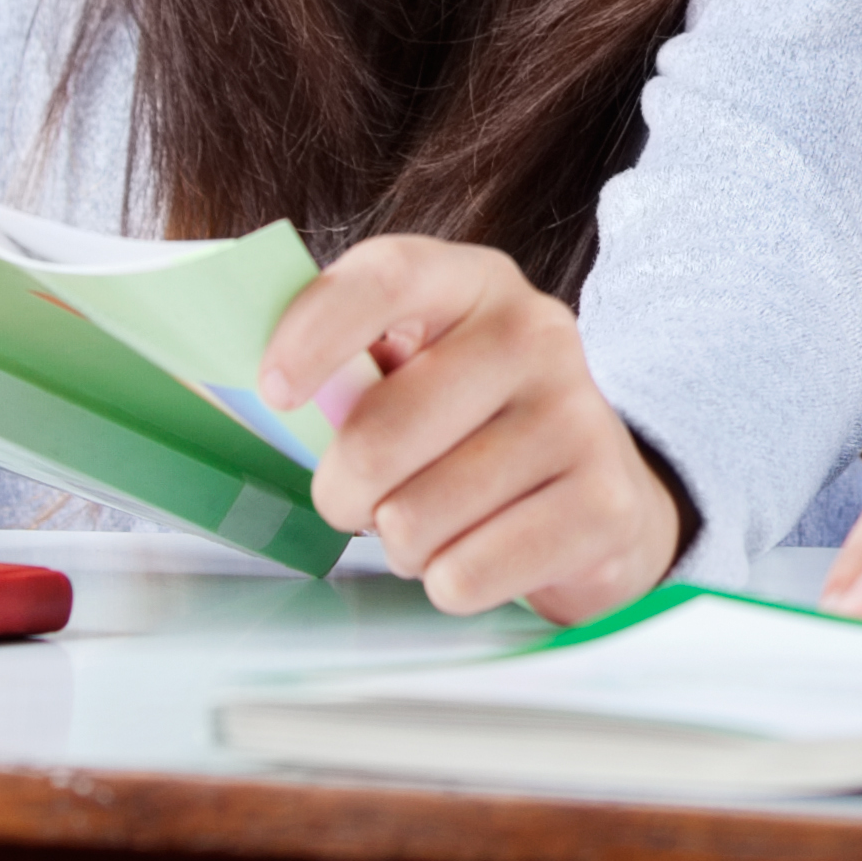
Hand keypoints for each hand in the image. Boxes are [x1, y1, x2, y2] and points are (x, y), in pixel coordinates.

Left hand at [256, 238, 683, 622]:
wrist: (597, 490)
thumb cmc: (471, 428)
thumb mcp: (414, 371)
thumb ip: (346, 370)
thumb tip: (257, 393)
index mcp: (473, 283)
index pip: (387, 277)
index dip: (317, 331)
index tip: (274, 392)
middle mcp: (536, 335)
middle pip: (379, 436)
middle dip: (342, 493)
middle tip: (359, 499)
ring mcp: (578, 416)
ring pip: (414, 520)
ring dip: (403, 545)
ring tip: (439, 522)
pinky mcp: (604, 502)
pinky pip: (465, 575)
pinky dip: (451, 583)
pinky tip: (482, 551)